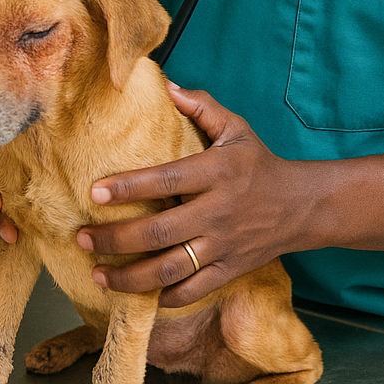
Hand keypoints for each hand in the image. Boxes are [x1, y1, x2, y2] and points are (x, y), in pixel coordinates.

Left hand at [76, 83, 304, 306]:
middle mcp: (217, 212)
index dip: (128, 188)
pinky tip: (137, 294)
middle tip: (83, 237)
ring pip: (170, 269)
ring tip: (97, 274)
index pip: (165, 180)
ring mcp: (223, 246)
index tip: (94, 191)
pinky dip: (162, 297)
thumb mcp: (236, 128)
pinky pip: (191, 291)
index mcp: (215, 172)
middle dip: (116, 239)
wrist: (301, 206)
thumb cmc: (258, 162)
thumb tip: (166, 86)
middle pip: (160, 232)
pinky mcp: (229, 271)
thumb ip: (202, 106)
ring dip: (130, 277)